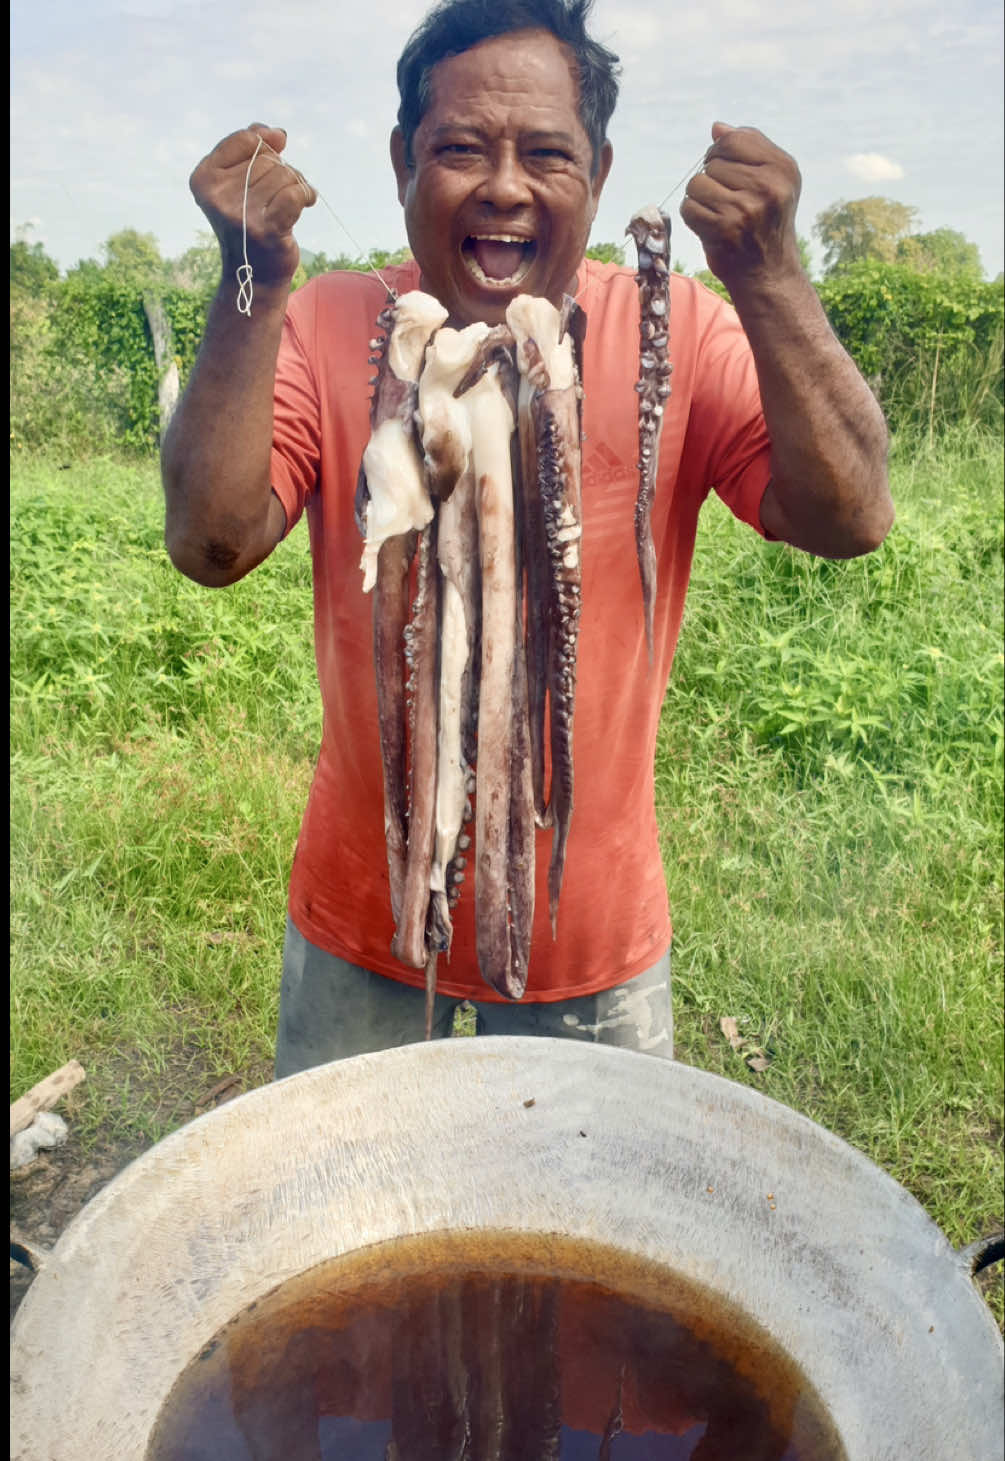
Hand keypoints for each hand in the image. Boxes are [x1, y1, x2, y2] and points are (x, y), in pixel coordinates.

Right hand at [190, 124, 316, 289]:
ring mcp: (240, 215)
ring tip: (293, 199)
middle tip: (284, 188)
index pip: (245, 140)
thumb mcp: (239, 181)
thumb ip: (251, 148)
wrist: (254, 274)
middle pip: (267, 158)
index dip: (266, 142)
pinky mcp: (265, 230)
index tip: (277, 149)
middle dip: (283, 168)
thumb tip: (278, 134)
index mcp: (204, 179)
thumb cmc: (249, 220)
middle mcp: (217, 197)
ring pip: (284, 175)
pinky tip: (308, 201)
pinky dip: (307, 194)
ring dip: (297, 183)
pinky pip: (295, 194)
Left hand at [680, 123, 801, 289]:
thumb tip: (716, 128)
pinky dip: (693, 218)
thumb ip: (747, 150)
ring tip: (719, 215)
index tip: (726, 172)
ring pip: (697, 184)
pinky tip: (711, 228)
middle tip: (728, 203)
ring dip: (700, 199)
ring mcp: (746, 208)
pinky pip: (689, 207)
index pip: (733, 139)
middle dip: (712, 180)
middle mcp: (768, 186)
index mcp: (782, 168)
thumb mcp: (771, 182)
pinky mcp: (725, 229)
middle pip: (712, 162)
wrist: (768, 273)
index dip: (719, 153)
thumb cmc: (765, 224)